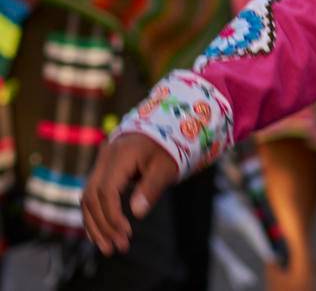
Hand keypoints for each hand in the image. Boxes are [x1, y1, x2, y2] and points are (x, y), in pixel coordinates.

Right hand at [82, 134, 178, 255]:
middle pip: (91, 198)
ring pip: (87, 199)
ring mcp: (99, 165)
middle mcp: (103, 159)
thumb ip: (151, 187)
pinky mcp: (101, 173)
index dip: (112, 215)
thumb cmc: (168, 148)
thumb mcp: (166, 167)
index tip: (126, 233)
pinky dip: (95, 216)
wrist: (163, 128)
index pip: (106, 191)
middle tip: (117, 248)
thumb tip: (137, 213)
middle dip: (102, 226)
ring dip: (95, 225)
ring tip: (108, 248)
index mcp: (119, 155)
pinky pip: (91, 197)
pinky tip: (101, 235)